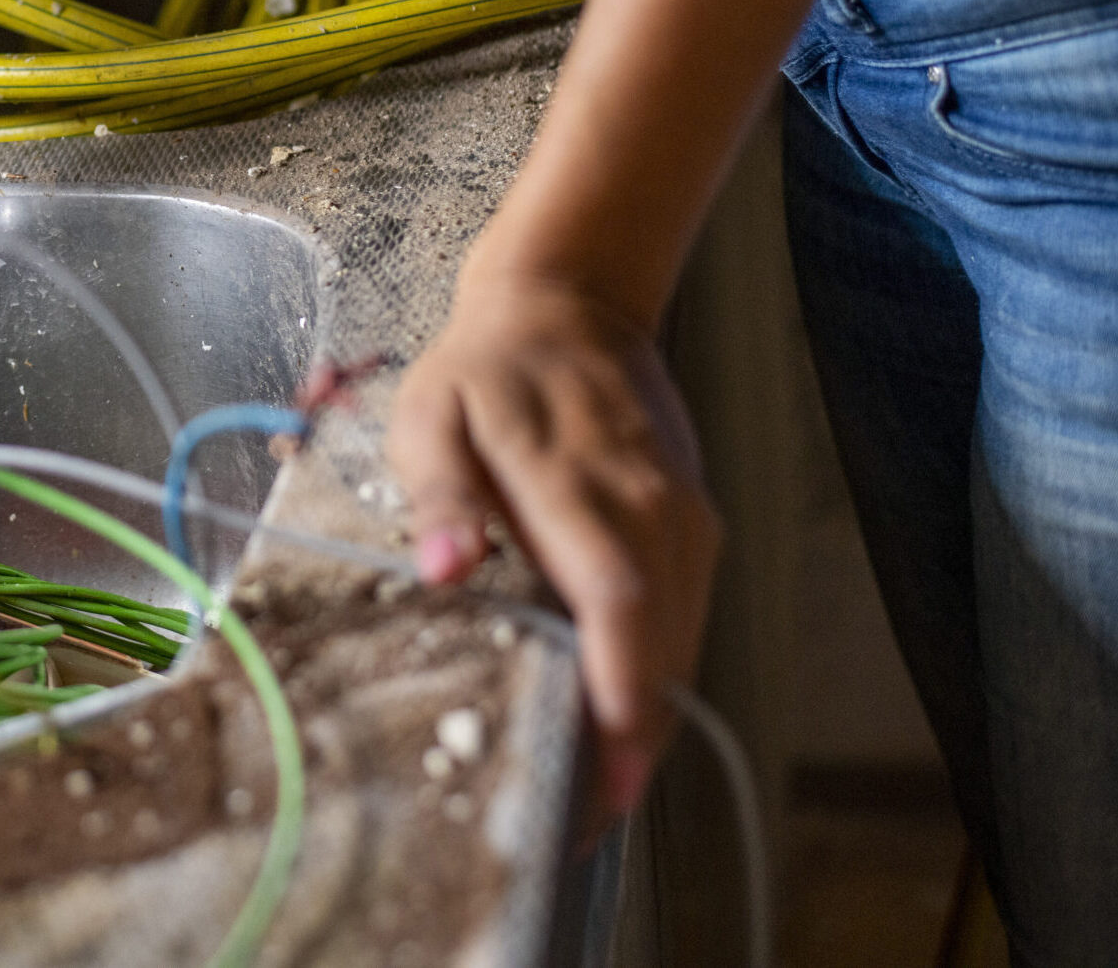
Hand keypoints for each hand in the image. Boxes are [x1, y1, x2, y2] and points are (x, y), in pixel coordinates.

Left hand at [388, 267, 720, 827]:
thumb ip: (439, 490)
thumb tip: (445, 565)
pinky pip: (689, 612)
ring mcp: (680, 514)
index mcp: (574, 481)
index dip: (620, 689)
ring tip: (603, 789)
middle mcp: (646, 505)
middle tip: (590, 816)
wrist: (567, 306)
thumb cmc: (483, 372)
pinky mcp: (692, 523)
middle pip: (662, 637)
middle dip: (636, 734)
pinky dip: (663, 670)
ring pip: (685, 633)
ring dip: (655, 711)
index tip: (607, 767)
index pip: (615, 600)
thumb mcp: (431, 414)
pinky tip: (625, 714)